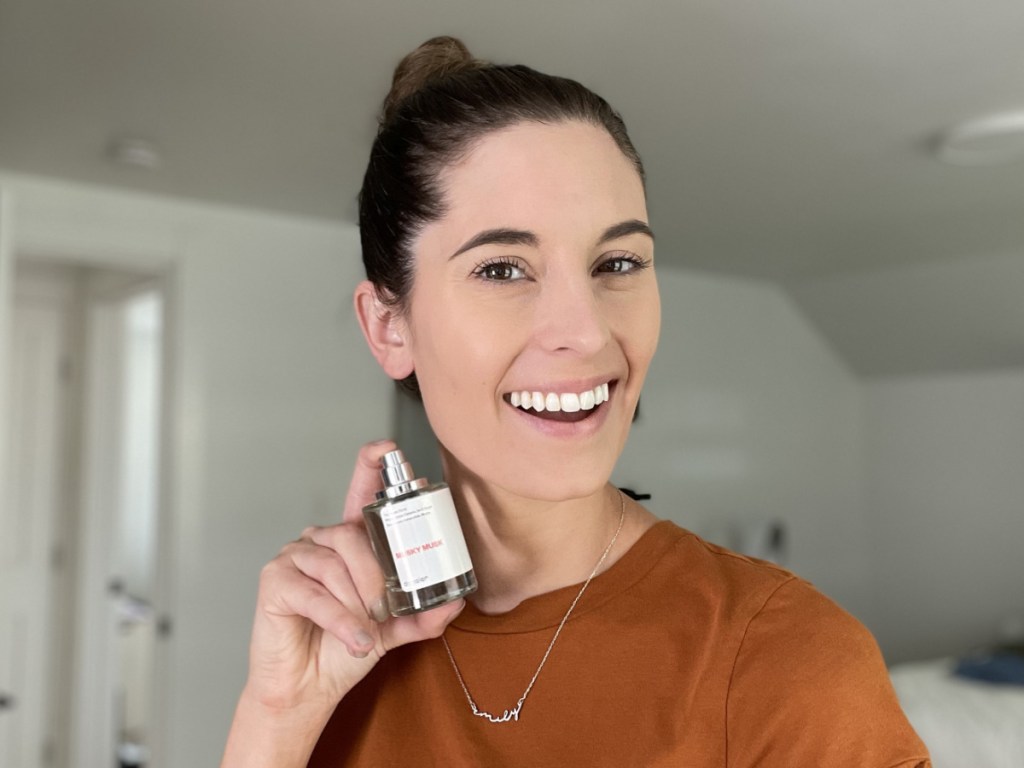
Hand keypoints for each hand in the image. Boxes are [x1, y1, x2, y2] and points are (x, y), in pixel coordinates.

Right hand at [223, 440, 463, 765]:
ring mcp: (294, 557)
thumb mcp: (393, 630)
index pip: (359, 493)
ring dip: (357, 602)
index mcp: (349, 544)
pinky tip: (352, 639)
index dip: (370, 467)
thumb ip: (422, 615)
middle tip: (384, 610)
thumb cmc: (343, 650)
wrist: (309, 688)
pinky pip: (314, 592)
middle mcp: (320, 542)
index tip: (386, 449)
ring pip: (335, 564)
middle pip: (353, 535)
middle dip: (375, 576)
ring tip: (366, 630)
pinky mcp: (275, 581)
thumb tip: (455, 600)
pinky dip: (339, 619)